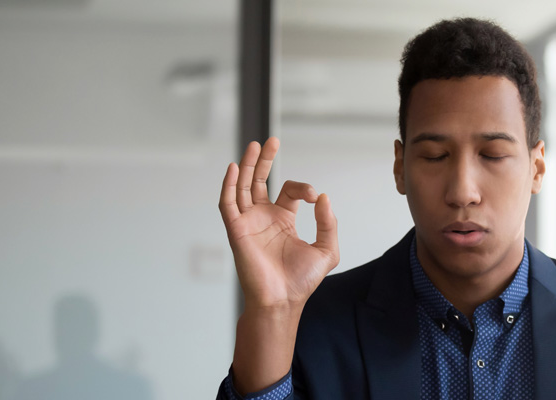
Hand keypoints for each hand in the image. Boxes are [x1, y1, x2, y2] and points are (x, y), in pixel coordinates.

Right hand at [219, 137, 338, 312]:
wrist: (283, 300)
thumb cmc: (302, 281)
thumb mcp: (327, 249)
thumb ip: (328, 223)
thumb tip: (323, 197)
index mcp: (283, 221)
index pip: (288, 191)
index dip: (302, 187)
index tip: (313, 196)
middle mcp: (263, 219)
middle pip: (260, 181)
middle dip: (265, 161)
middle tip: (272, 141)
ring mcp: (249, 223)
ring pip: (243, 187)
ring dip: (247, 166)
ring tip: (255, 145)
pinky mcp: (236, 230)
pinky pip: (228, 204)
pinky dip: (229, 185)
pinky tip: (234, 168)